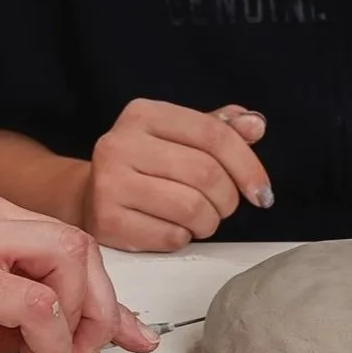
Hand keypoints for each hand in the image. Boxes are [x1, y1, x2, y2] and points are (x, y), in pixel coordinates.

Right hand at [0, 184, 160, 352]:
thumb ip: (21, 317)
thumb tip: (81, 339)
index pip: (67, 242)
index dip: (104, 293)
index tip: (124, 331)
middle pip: (79, 245)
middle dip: (100, 307)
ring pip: (68, 259)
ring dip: (79, 320)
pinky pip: (36, 299)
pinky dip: (50, 334)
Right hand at [82, 100, 270, 252]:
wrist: (90, 196)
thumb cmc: (146, 166)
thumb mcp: (179, 137)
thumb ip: (219, 129)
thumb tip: (255, 124)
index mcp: (144, 114)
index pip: (213, 134)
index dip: (248, 165)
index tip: (261, 192)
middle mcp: (120, 142)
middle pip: (206, 173)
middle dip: (227, 198)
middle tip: (222, 207)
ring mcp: (109, 182)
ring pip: (192, 208)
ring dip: (208, 221)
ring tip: (198, 219)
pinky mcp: (107, 220)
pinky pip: (171, 236)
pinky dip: (182, 238)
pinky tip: (170, 228)